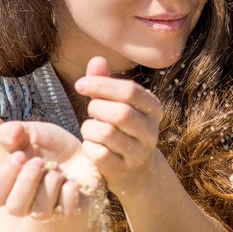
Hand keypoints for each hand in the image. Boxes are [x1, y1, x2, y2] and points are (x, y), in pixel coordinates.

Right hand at [0, 120, 103, 218]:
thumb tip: (11, 134)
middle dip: (26, 182)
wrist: (83, 151)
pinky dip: (69, 196)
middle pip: (15, 208)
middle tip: (39, 161)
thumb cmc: (50, 146)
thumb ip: (14, 131)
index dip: (3, 178)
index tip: (19, 155)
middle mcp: (27, 203)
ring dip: (48, 187)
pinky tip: (72, 181)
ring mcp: (50, 209)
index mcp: (10, 186)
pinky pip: (67, 213)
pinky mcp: (72, 208)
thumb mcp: (32, 132)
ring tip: (58, 170)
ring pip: (40, 212)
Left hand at [75, 56, 162, 195]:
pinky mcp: (123, 172)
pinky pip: (99, 155)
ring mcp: (139, 154)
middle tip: (90, 110)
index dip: (102, 85)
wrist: (135, 171)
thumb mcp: (115, 104)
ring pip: (108, 134)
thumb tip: (96, 59)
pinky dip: (88, 147)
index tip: (80, 84)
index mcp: (153, 108)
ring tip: (90, 128)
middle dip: (96, 108)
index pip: (131, 91)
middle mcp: (151, 131)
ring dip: (90, 128)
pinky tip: (90, 145)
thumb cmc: (121, 129)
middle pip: (121, 113)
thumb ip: (105, 82)